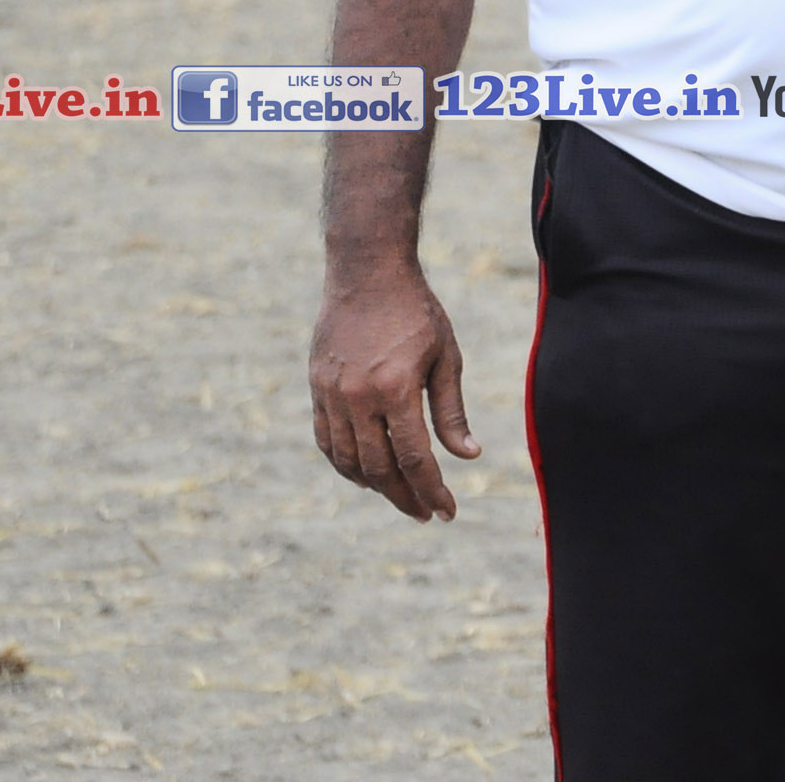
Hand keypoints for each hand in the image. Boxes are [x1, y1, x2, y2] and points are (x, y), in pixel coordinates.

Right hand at [308, 260, 480, 521]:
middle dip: (405, 498)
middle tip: (425, 513)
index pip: (414, 459)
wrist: (366, 271)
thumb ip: (451, 411)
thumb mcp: (445, 357)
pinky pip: (325, 440)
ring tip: (399, 495)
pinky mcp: (317, 387)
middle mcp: (359, 396)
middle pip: (380, 469)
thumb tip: (468, 457)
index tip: (447, 512)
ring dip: (374, 486)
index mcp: (396, 388)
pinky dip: (344, 464)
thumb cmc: (415, 312)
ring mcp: (332, 393)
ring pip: (348, 461)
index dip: (432, 491)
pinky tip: (364, 474)